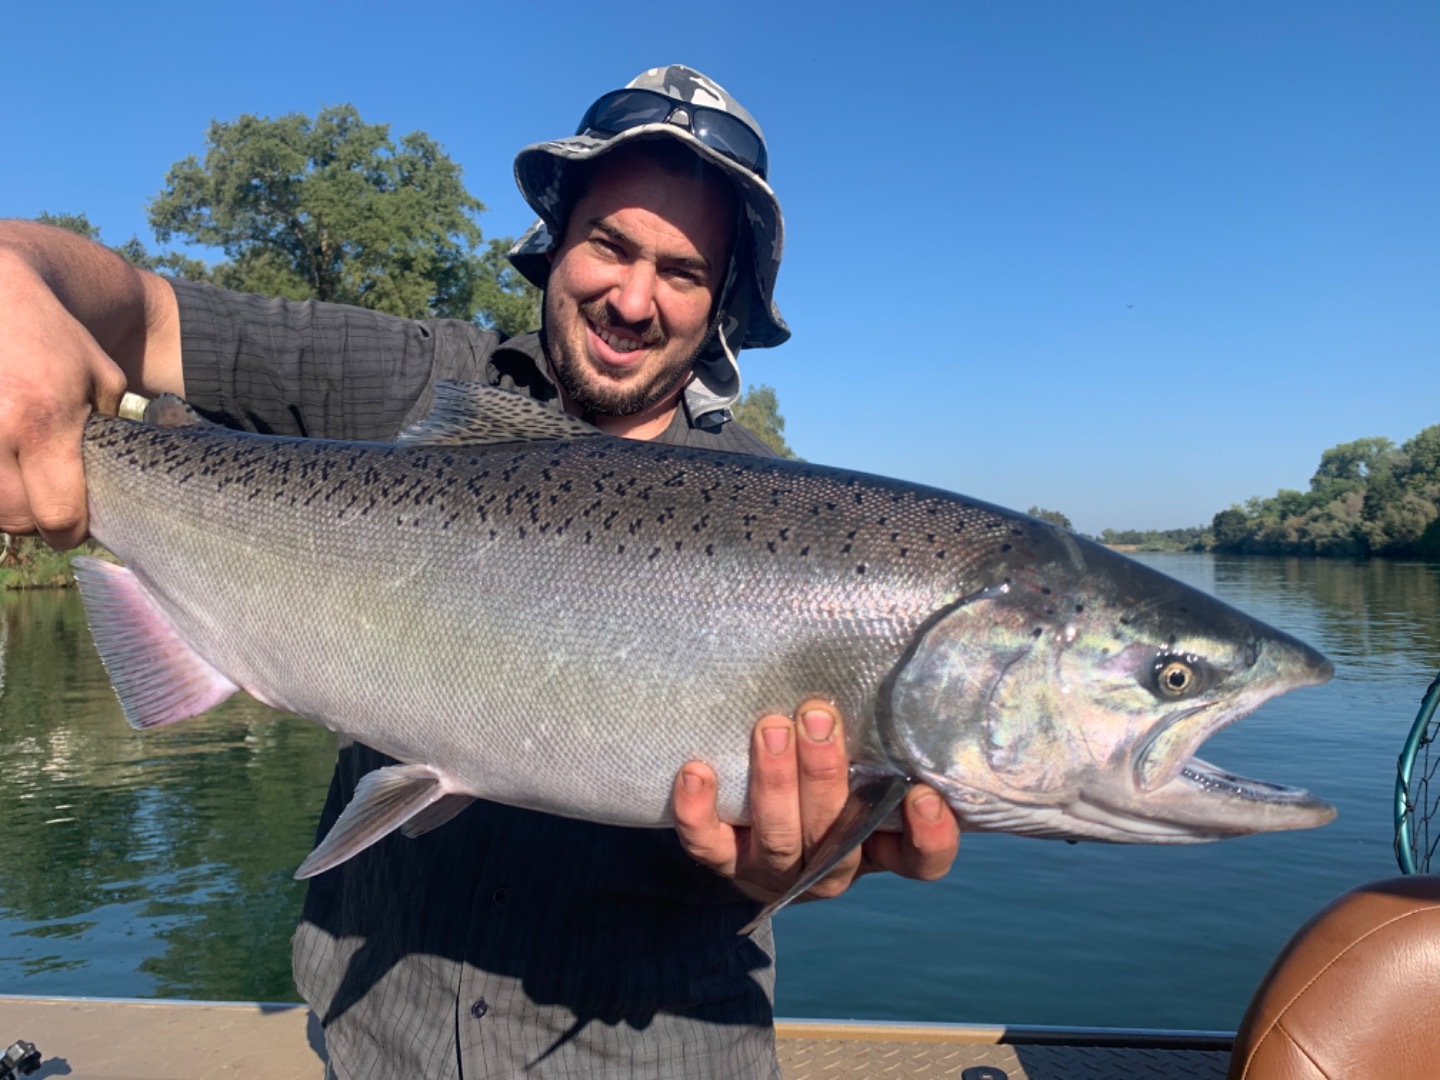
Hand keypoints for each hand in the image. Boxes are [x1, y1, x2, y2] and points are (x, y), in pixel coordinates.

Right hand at [0, 224, 177, 547]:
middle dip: (36, 521)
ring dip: (6, 505)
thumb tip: (101, 484)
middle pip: (15, 518)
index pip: (56, 514)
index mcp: (43, 421)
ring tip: (25, 483)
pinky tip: (4, 465)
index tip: (72, 527)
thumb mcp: (103, 380)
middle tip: (48, 508)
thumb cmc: (56, 337)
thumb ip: (106, 434)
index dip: (69, 529)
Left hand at [672, 699, 959, 906]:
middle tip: (818, 718)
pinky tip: (696, 771)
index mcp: (877, 848)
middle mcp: (830, 868)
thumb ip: (880, 737)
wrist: (751, 828)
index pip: (919, 859)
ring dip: (774, 783)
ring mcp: (775, 871)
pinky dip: (698, 812)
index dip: (928, 837)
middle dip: (825, 776)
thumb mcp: (862, 764)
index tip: (923, 794)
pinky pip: (708, 845)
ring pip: (779, 839)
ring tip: (769, 727)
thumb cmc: (826, 778)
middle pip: (837, 839)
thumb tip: (893, 662)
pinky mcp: (725, 864)